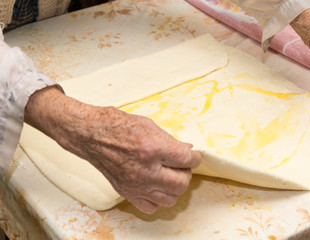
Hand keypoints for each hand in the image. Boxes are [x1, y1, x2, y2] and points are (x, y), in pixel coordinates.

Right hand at [25, 86, 200, 212]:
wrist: (90, 135)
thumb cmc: (116, 126)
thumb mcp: (149, 126)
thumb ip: (170, 141)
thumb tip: (187, 150)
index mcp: (152, 148)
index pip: (187, 160)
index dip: (195, 157)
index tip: (194, 156)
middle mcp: (144, 170)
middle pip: (181, 183)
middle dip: (186, 173)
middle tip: (181, 165)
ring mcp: (135, 184)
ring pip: (170, 198)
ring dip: (174, 187)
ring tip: (169, 175)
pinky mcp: (127, 192)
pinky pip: (152, 206)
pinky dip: (158, 198)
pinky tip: (156, 185)